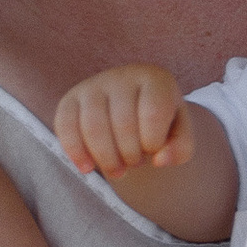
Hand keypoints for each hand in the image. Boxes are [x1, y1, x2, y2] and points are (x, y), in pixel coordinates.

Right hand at [56, 63, 191, 177]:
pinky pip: (65, 126)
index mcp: (154, 78)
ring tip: (117, 170)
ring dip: (107, 159)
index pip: (153, 113)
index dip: (153, 143)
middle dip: (131, 156)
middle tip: (135, 162)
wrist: (131, 106)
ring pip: (94, 128)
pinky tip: (87, 168)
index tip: (154, 149)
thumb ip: (181, 148)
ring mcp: (92, 86)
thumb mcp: (179, 132)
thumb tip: (160, 161)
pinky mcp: (69, 99)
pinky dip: (75, 152)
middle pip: (123, 125)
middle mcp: (121, 76)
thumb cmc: (159, 121)